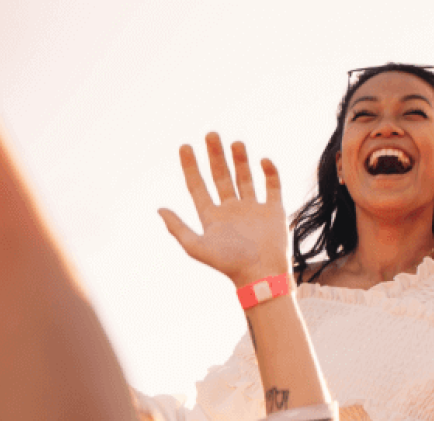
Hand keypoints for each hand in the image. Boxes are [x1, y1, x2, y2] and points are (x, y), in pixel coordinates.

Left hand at [159, 133, 289, 287]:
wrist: (262, 275)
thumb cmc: (228, 264)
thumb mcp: (196, 247)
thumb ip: (177, 228)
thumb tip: (159, 209)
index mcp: (212, 217)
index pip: (198, 186)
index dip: (190, 166)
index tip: (185, 146)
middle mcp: (231, 210)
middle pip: (221, 176)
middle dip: (215, 156)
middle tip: (211, 134)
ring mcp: (253, 209)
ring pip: (245, 177)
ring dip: (240, 159)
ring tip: (235, 142)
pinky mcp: (274, 211)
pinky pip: (272, 186)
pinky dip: (269, 172)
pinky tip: (262, 160)